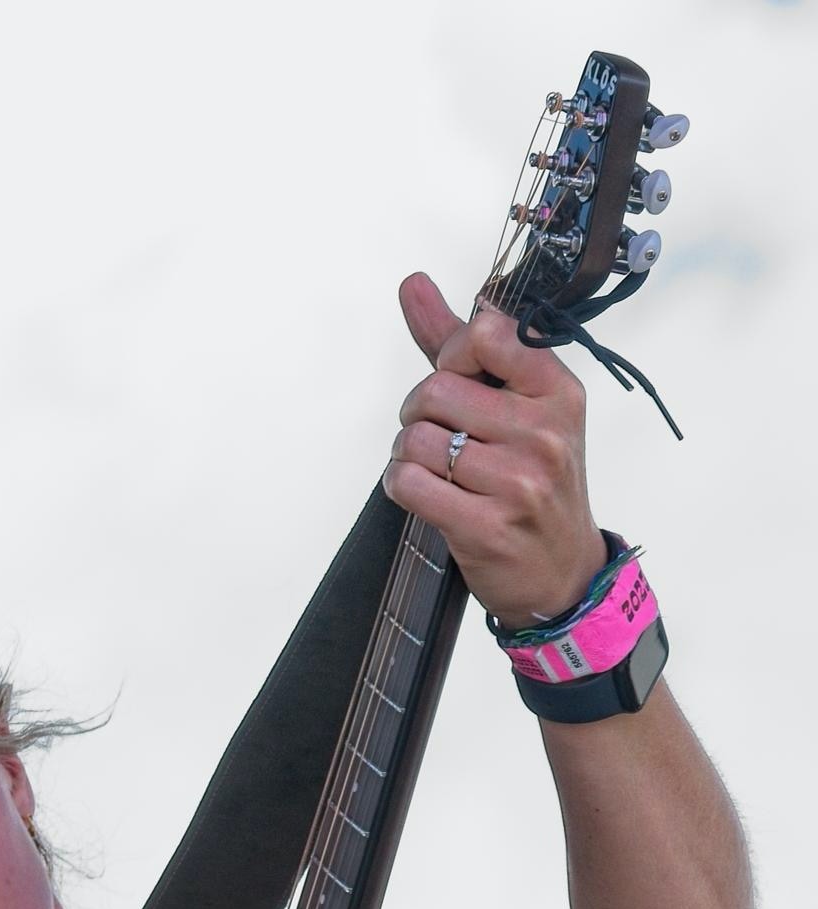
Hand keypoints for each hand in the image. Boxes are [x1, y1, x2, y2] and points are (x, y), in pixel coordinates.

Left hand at [381, 271, 607, 627]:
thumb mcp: (517, 405)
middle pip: (435, 390)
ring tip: (429, 467)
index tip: (458, 382)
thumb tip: (412, 283)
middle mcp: (544, 432)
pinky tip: (419, 491)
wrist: (560, 572)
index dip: (450, 357)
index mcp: (557, 390)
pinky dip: (400, 484)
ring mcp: (518, 482)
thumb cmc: (533, 480)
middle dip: (417, 412)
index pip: (484, 335)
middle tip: (432, 434)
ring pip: (416, 439)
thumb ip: (460, 344)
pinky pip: (409, 484)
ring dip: (405, 453)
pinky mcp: (486, 526)